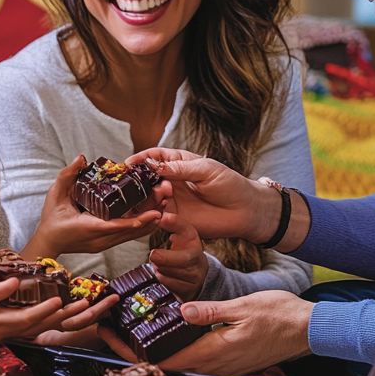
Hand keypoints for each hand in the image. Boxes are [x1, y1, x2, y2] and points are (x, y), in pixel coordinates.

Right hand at [0, 257, 90, 340]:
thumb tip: (24, 262)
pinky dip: (42, 327)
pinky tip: (59, 321)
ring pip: (24, 331)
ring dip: (48, 322)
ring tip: (68, 312)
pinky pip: (24, 334)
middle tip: (61, 302)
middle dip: (42, 313)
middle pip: (16, 320)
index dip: (3, 290)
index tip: (15, 282)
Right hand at [26, 155, 162, 257]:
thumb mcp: (55, 195)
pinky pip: (127, 236)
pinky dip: (140, 227)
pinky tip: (153, 217)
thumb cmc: (51, 220)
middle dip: (150, 217)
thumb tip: (80, 159)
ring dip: (149, 222)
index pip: (115, 226)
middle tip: (165, 201)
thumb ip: (67, 176)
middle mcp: (99, 239)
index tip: (153, 213)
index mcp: (88, 228)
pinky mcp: (106, 243)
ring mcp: (104, 243)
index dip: (135, 221)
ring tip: (165, 206)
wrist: (48, 243)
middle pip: (130, 231)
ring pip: (131, 235)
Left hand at [98, 290, 312, 375]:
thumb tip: (180, 311)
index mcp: (214, 352)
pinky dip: (173, 347)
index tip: (110, 337)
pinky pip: (194, 358)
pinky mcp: (229, 360)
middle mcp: (215, 364)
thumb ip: (210, 312)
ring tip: (129, 330)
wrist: (310, 329)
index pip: (164, 361)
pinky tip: (164, 333)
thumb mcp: (243, 306)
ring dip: (152, 350)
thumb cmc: (281, 315)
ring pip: (178, 362)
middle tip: (109, 330)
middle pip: (165, 364)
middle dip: (134, 350)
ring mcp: (222, 364)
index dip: (132, 352)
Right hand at [127, 148, 278, 244]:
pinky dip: (153, 213)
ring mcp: (171, 200)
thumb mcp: (207, 170)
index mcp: (178, 163)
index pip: (154, 157)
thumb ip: (181, 169)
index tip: (129, 164)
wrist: (245, 211)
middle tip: (142, 182)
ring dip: (149, 196)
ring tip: (164, 194)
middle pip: (146, 179)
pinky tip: (161, 211)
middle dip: (140, 180)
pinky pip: (156, 215)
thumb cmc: (230, 185)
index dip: (140, 159)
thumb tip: (156, 166)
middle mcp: (171, 181)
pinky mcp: (174, 218)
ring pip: (148, 198)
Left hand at [148, 212, 207, 301]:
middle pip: (180, 259)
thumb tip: (162, 216)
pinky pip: (170, 285)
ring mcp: (194, 276)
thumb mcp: (182, 234)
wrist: (200, 275)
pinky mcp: (188, 290)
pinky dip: (163, 278)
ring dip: (160, 268)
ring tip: (160, 263)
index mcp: (194, 240)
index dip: (175, 223)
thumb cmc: (186, 250)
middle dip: (163, 257)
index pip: (186, 229)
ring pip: (170, 272)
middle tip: (154, 254)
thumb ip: (172, 223)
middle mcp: (197, 258)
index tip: (162, 218)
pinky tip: (164, 273)